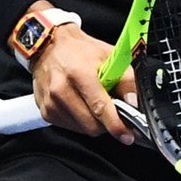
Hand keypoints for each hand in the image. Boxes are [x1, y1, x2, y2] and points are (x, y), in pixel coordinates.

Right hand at [28, 19, 138, 143]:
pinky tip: (82, 105)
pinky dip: (81, 121)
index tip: (127, 134)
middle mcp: (61, 89)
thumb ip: (125, 79)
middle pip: (92, 124)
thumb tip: (134, 102)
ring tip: (95, 103)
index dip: (116, 124)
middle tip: (114, 112)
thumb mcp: (108, 56)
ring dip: (94, 123)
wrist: (48, 46)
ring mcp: (51, 102)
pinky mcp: (46, 111)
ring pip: (83, 129)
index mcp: (79, 72)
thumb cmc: (79, 50)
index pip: (100, 107)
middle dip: (108, 124)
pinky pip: (71, 127)